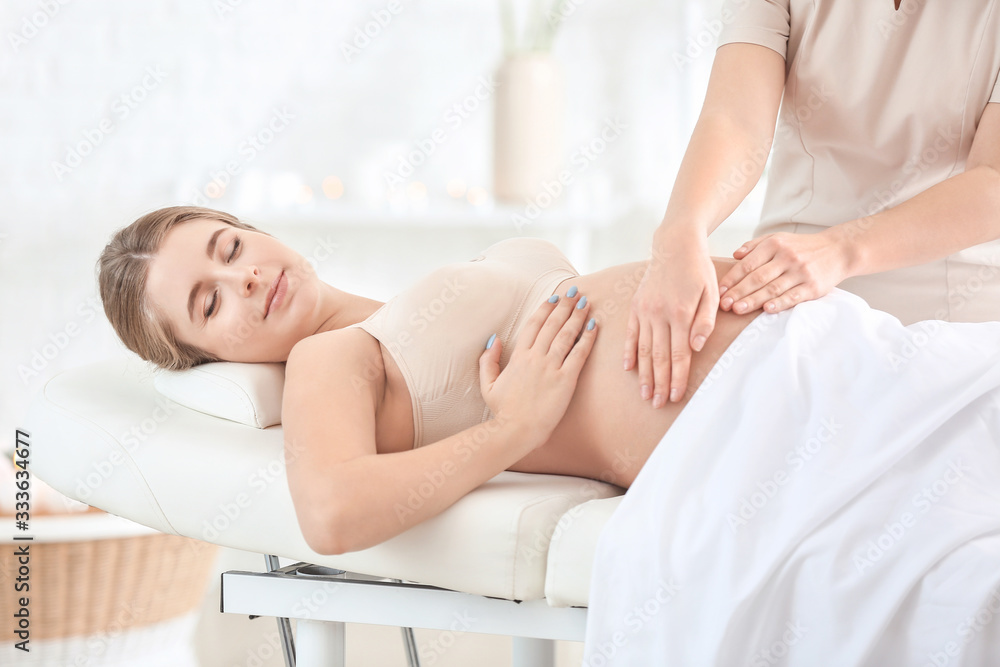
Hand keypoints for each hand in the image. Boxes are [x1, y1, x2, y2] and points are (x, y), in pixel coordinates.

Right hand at [479, 288, 596, 446]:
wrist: (515, 430)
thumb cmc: (502, 411)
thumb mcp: (487, 384)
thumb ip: (488, 360)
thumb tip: (494, 339)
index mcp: (518, 357)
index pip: (534, 325)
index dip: (545, 309)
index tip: (554, 298)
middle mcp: (535, 358)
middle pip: (552, 325)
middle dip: (565, 306)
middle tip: (575, 293)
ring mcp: (551, 368)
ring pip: (566, 335)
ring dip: (577, 316)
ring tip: (586, 303)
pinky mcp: (565, 380)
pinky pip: (578, 354)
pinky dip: (587, 338)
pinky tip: (594, 326)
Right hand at [624, 227, 717, 407]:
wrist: (675, 245)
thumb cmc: (698, 269)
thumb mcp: (711, 292)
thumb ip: (705, 320)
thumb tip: (697, 347)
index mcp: (679, 313)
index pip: (679, 354)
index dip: (677, 378)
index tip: (676, 396)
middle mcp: (658, 314)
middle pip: (659, 357)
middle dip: (659, 383)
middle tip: (658, 404)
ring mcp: (644, 310)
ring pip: (644, 349)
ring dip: (644, 374)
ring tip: (645, 394)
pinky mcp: (636, 306)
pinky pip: (631, 334)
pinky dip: (630, 352)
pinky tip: (629, 369)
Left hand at [718, 228, 851, 314]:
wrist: (838, 250)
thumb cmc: (802, 247)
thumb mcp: (779, 238)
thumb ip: (755, 246)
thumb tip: (734, 255)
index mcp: (775, 245)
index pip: (748, 264)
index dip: (732, 279)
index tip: (719, 291)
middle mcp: (787, 257)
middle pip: (758, 278)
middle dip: (738, 292)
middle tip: (723, 305)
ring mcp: (801, 272)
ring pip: (773, 288)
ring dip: (753, 300)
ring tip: (737, 309)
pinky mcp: (814, 286)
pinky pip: (794, 296)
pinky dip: (780, 303)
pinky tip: (767, 309)